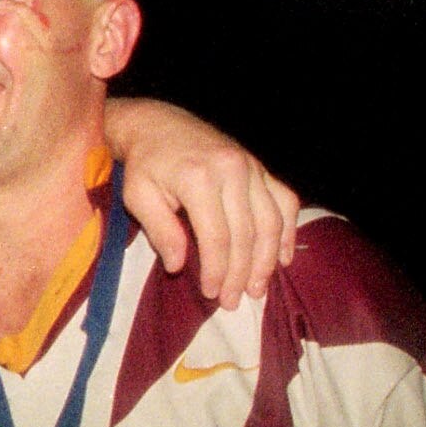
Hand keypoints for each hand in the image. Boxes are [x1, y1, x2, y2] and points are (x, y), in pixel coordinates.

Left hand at [105, 100, 298, 307]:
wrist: (159, 124)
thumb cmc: (145, 164)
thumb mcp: (138, 195)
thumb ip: (159, 230)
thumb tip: (178, 266)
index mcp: (198, 177)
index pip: (216, 236)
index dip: (217, 269)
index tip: (211, 293)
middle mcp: (232, 169)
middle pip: (246, 234)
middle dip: (241, 274)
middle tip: (234, 302)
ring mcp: (251, 166)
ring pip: (271, 221)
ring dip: (267, 261)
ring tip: (258, 290)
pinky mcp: (260, 166)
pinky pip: (285, 201)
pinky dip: (288, 231)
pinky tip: (283, 259)